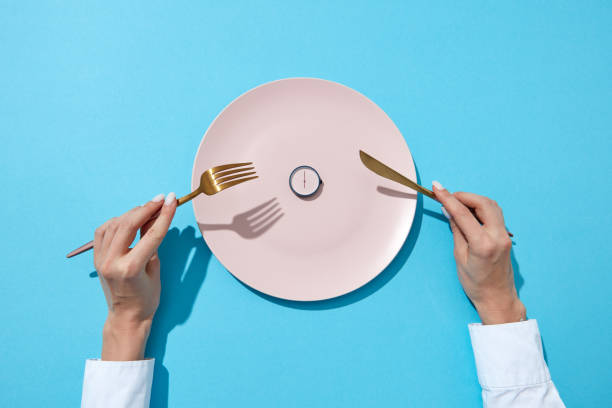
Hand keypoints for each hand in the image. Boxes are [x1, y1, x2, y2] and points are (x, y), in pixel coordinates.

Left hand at [93, 193, 176, 359]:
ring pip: (115, 224)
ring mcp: (101, 259)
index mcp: (131, 268)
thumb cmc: (146, 298)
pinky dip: (117, 221)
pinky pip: (103, 231)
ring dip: (132, 213)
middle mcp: (112, 262)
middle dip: (147, 208)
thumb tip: (155, 218)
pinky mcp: (96, 258)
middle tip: (160, 199)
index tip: (171, 200)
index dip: (164, 215)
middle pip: (129, 224)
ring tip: (148, 208)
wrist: (126, 316)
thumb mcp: (155, 269)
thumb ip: (153, 243)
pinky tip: (129, 219)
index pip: (151, 234)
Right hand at [432, 182, 524, 324]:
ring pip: (491, 205)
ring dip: (473, 200)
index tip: (437, 187)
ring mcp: (505, 235)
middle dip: (464, 196)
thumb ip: (457, 231)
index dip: (448, 198)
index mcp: (483, 244)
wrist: (497, 298)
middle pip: (483, 203)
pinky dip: (481, 207)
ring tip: (457, 203)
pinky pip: (495, 214)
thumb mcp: (459, 257)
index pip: (463, 214)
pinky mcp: (506, 236)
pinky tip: (470, 211)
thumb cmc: (475, 283)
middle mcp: (498, 236)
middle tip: (448, 196)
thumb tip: (450, 211)